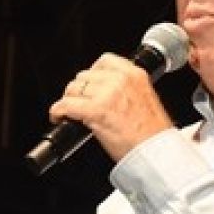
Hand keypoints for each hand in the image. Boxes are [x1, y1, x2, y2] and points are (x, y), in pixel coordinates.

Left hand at [50, 52, 175, 162]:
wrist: (155, 152)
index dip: (92, 74)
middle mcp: (120, 80)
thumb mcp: (146, 99)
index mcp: (135, 74)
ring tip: (69, 111)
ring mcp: (107, 94)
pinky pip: (66, 105)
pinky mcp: (95, 111)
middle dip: (79, 89)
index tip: (90, 84)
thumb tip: (104, 91)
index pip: (104, 61)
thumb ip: (126, 89)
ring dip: (68, 100)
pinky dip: (58, 111)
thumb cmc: (152, 134)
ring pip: (73, 89)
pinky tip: (58, 117)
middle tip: (79, 103)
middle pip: (85, 75)